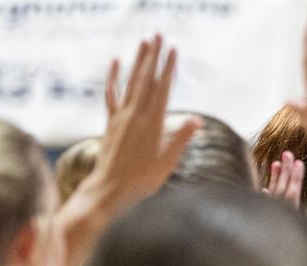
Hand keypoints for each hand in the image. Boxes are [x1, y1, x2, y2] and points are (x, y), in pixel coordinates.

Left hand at [90, 34, 199, 206]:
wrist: (109, 189)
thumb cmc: (142, 180)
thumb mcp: (168, 162)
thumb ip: (181, 138)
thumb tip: (196, 120)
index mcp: (152, 123)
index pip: (162, 89)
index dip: (168, 68)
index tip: (174, 50)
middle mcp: (135, 115)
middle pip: (145, 79)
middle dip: (153, 56)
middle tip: (158, 35)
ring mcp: (121, 116)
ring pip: (130, 82)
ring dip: (137, 60)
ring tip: (143, 41)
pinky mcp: (111, 121)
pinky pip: (112, 94)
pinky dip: (114, 77)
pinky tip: (116, 63)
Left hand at [263, 150, 306, 237]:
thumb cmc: (289, 258)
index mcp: (288, 217)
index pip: (293, 192)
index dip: (296, 177)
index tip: (298, 162)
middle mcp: (275, 214)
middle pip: (281, 188)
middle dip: (285, 170)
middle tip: (286, 153)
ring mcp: (266, 216)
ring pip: (270, 193)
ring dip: (274, 178)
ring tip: (275, 162)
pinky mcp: (260, 220)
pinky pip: (262, 206)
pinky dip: (264, 197)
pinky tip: (264, 189)